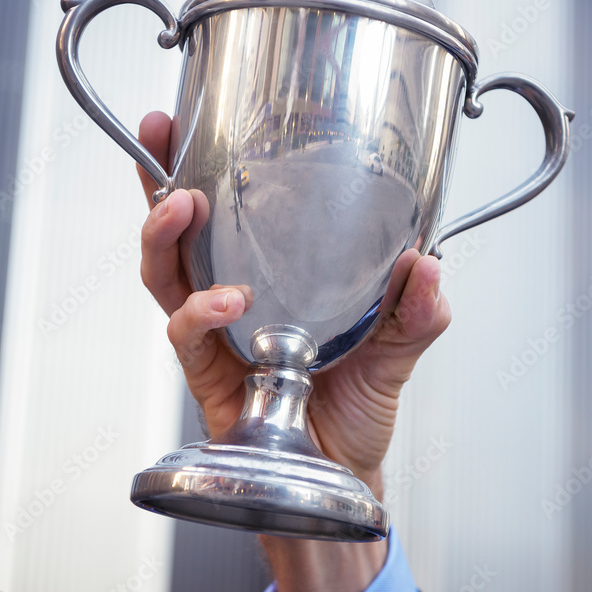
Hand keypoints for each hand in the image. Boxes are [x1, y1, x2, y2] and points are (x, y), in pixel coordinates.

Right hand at [138, 111, 450, 591]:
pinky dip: (201, 311)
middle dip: (163, 179)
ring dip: (166, 234)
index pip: (236, 214)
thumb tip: (428, 263)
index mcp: (278, 278)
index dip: (214, 166)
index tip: (203, 116)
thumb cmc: (359, 408)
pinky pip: (185, 335)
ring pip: (167, 274)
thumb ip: (418, 310)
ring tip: (183, 204)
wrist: (343, 476)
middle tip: (166, 136)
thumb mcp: (400, 349)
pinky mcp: (208, 374)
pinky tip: (228, 301)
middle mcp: (236, 298)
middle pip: (182, 231)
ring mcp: (217, 336)